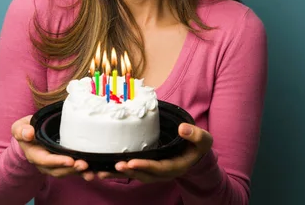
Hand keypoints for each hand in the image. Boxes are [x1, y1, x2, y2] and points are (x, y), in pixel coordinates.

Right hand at [11, 115, 94, 180]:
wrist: (32, 134)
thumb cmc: (27, 129)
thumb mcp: (20, 127)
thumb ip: (21, 130)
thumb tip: (28, 133)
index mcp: (35, 155)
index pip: (46, 161)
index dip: (58, 162)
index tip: (70, 160)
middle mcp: (45, 164)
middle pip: (59, 170)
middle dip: (71, 169)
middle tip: (84, 165)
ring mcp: (55, 164)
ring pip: (67, 172)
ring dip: (79, 172)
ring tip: (90, 171)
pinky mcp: (65, 162)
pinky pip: (74, 169)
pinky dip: (84, 171)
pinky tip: (94, 170)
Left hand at [97, 123, 212, 182]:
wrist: (195, 154)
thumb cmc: (198, 146)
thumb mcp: (203, 139)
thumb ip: (195, 135)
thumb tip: (182, 128)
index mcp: (176, 166)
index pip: (159, 168)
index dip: (145, 166)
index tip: (131, 162)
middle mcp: (163, 173)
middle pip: (144, 175)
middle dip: (129, 171)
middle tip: (113, 166)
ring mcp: (154, 172)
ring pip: (135, 175)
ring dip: (118, 175)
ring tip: (101, 172)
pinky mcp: (147, 168)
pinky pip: (131, 171)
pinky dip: (117, 172)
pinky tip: (102, 169)